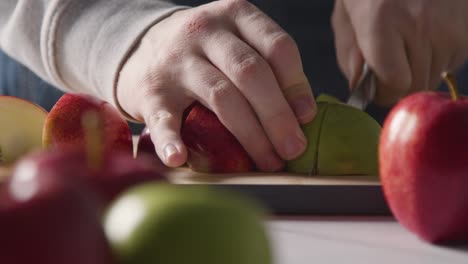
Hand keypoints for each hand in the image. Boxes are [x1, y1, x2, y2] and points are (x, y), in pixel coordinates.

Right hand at [117, 0, 315, 170]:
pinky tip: (179, 158)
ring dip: (250, 135)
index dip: (297, 85)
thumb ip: (266, 66)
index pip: (277, 47)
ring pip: (221, 96)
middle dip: (277, 115)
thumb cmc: (203, 52)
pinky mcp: (150, 90)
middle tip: (293, 149)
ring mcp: (176, 60)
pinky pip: (164, 117)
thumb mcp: (235, 41)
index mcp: (235, 15)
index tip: (307, 117)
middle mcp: (206, 32)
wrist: (142, 47)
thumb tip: (303, 114)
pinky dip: (172, 139)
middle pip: (252, 73)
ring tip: (267, 161)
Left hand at [332, 0, 467, 105]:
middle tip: (392, 67)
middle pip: (417, 84)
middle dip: (401, 83)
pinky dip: (441, 54)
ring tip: (409, 42)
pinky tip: (427, 33)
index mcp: (381, 22)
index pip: (395, 83)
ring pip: (438, 74)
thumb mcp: (347, 14)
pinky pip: (455, 59)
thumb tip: (360, 88)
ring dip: (421, 68)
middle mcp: (421, 24)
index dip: (384, 92)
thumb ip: (349, 55)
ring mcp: (451, 23)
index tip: (378, 88)